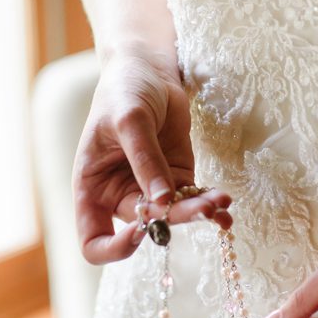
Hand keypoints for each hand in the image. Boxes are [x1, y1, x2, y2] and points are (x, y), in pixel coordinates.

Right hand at [73, 45, 231, 264]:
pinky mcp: (178, 178)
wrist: (148, 69)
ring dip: (199, 212)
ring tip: (221, 201)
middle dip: (175, 219)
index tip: (140, 230)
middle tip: (203, 207)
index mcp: (92, 189)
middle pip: (145, 227)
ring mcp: (151, 189)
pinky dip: (210, 203)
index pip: (93, 241)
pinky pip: (194, 200)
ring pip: (175, 216)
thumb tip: (163, 201)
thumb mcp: (129, 120)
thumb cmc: (124, 90)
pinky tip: (225, 203)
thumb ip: (145, 160)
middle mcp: (119, 196)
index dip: (114, 248)